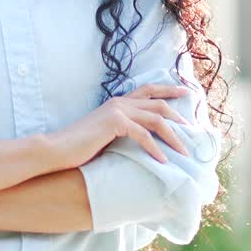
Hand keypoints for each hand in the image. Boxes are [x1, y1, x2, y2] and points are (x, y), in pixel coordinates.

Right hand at [47, 83, 192, 169]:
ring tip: (184, 151)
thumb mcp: (105, 135)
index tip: (186, 93)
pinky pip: (143, 134)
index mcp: (118, 102)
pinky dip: (156, 148)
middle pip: (158, 102)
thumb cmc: (79, 146)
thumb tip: (141, 139)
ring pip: (156, 119)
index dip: (169, 90)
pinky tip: (163, 161)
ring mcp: (118, 110)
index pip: (148, 91)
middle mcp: (120, 102)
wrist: (57, 149)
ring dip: (173, 136)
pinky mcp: (115, 122)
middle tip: (193, 127)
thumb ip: (122, 131)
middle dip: (178, 113)